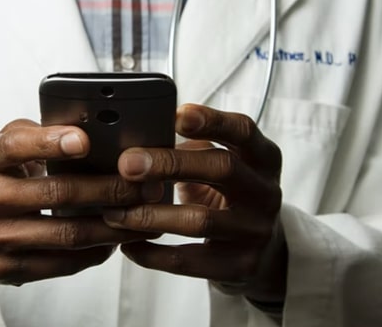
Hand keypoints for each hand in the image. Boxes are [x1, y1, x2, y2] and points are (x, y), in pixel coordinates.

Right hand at [0, 119, 158, 309]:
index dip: (51, 142)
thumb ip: (36, 134)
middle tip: (147, 185)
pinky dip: (96, 251)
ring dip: (114, 226)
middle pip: (57, 193)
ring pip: (67, 234)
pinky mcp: (6, 268)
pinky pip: (62, 262)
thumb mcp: (1, 148)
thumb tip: (90, 129)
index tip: (85, 140)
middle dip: (110, 189)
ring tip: (145, 215)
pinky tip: (117, 239)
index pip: (16, 146)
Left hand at [103, 104, 286, 302]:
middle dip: (170, 163)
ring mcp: (256, 231)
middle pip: (222, 168)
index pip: (243, 130)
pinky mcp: (241, 266)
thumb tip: (137, 140)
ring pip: (200, 220)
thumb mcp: (222, 165)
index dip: (212, 120)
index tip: (176, 115)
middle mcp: (266, 192)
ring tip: (115, 212)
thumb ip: (192, 149)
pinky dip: (153, 254)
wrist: (263, 250)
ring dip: (151, 215)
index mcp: (262, 158)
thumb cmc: (228, 195)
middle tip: (127, 164)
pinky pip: (190, 261)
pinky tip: (129, 245)